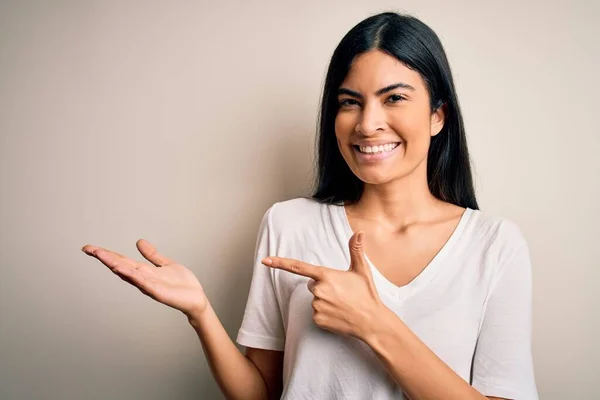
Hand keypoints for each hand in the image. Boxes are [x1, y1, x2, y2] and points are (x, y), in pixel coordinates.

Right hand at [81, 239, 207, 317]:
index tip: (89, 248)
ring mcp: (148, 286)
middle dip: (104, 257)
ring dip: (114, 264)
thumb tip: (139, 241)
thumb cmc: (182, 284)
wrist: (196, 298)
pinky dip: (132, 276)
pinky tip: (122, 269)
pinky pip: (143, 283)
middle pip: (120, 266)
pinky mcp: (158, 291)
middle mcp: (142, 279)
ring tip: (101, 255)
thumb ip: (152, 255)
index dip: (106, 254)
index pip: (121, 261)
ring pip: (128, 273)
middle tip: (88, 249)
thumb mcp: (165, 264)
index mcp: (143, 271)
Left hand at [261, 231, 384, 340]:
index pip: (298, 267)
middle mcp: (319, 291)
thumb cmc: (367, 295)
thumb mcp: (361, 270)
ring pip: (314, 299)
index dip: (279, 263)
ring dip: (325, 300)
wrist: (372, 322)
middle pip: (312, 284)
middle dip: (323, 286)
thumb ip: (356, 250)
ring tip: (342, 304)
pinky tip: (338, 314)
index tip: (265, 260)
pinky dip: (325, 313)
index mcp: (326, 276)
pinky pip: (316, 313)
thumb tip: (360, 232)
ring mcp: (317, 306)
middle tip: (342, 292)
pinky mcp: (318, 320)